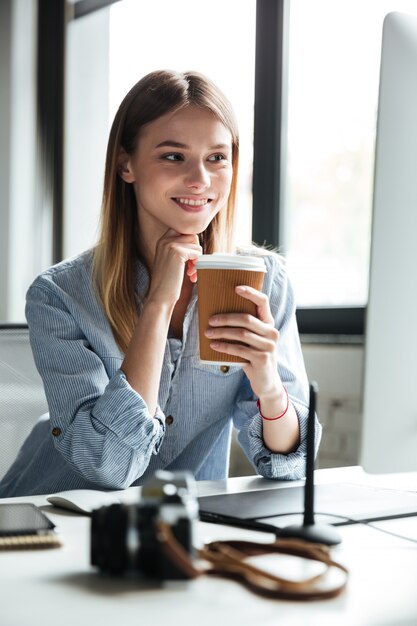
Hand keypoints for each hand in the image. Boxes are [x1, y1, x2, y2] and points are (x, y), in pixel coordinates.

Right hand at [147, 229, 201, 306]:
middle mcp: (165, 239)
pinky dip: (198, 264)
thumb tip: (196, 241)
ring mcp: (170, 244)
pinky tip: (191, 275)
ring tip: (192, 272)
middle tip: (193, 267)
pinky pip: (197, 252)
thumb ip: (180, 249)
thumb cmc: (168, 282)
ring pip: (196, 244)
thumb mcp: (171, 261)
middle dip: (196, 252)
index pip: (184, 231)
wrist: (160, 297)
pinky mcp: (177, 252)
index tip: (190, 260)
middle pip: (192, 236)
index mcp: (162, 240)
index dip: (191, 245)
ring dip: (198, 259)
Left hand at [205, 285, 283, 400]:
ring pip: (241, 334)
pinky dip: (224, 347)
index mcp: (269, 323)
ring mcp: (268, 346)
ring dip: (221, 333)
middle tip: (210, 319)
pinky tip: (213, 346)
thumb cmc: (254, 356)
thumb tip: (216, 313)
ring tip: (208, 333)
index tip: (236, 288)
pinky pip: (239, 349)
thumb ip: (244, 327)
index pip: (263, 302)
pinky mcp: (261, 359)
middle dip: (225, 318)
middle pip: (247, 318)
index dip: (251, 293)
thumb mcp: (253, 340)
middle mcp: (272, 332)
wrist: (266, 381)